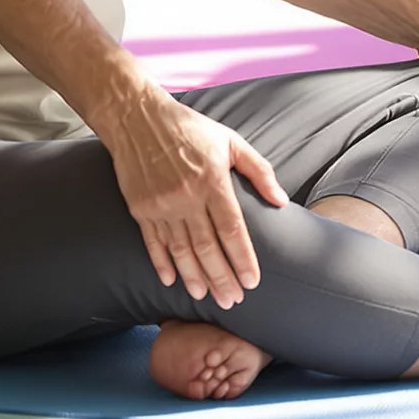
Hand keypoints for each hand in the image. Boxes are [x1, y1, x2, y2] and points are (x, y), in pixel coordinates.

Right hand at [99, 90, 289, 308]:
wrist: (137, 117)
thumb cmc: (189, 128)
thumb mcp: (229, 140)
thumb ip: (258, 170)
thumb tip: (281, 201)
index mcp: (212, 181)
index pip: (232, 230)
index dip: (243, 259)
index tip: (252, 282)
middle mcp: (186, 196)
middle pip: (207, 248)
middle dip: (222, 278)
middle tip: (232, 301)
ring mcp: (161, 205)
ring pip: (181, 251)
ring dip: (194, 278)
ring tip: (206, 297)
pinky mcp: (140, 208)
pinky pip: (153, 243)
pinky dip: (162, 264)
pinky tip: (171, 282)